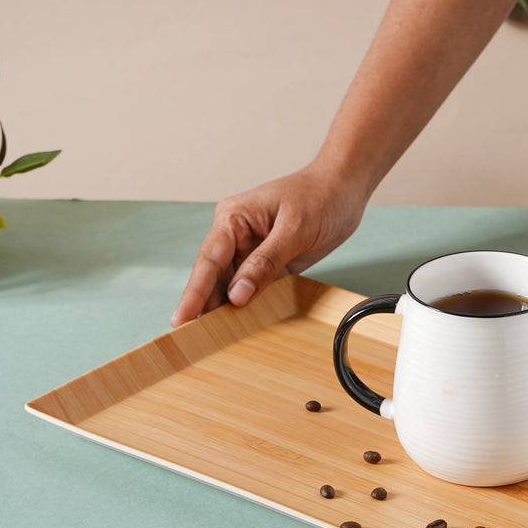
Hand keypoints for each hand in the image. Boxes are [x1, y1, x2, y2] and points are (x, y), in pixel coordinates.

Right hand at [171, 164, 365, 325]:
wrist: (345, 187)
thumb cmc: (320, 196)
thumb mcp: (294, 230)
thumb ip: (265, 262)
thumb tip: (237, 294)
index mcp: (233, 219)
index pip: (208, 261)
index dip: (194, 293)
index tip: (182, 319)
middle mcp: (236, 235)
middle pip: (214, 278)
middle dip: (204, 307)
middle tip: (193, 340)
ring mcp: (253, 250)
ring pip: (232, 287)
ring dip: (225, 311)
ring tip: (213, 340)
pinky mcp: (270, 263)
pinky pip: (254, 288)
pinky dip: (248, 306)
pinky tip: (241, 326)